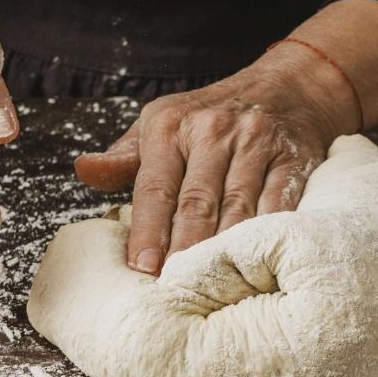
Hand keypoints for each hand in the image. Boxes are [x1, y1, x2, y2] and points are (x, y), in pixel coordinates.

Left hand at [75, 44, 360, 274]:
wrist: (286, 87)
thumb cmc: (208, 116)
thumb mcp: (159, 125)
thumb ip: (123, 158)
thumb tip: (84, 170)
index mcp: (170, 124)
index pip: (155, 187)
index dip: (147, 231)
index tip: (142, 268)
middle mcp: (213, 129)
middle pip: (196, 202)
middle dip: (183, 249)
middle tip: (173, 289)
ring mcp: (256, 142)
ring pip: (237, 208)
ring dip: (223, 251)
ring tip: (210, 288)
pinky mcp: (293, 158)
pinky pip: (279, 204)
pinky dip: (266, 237)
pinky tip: (255, 265)